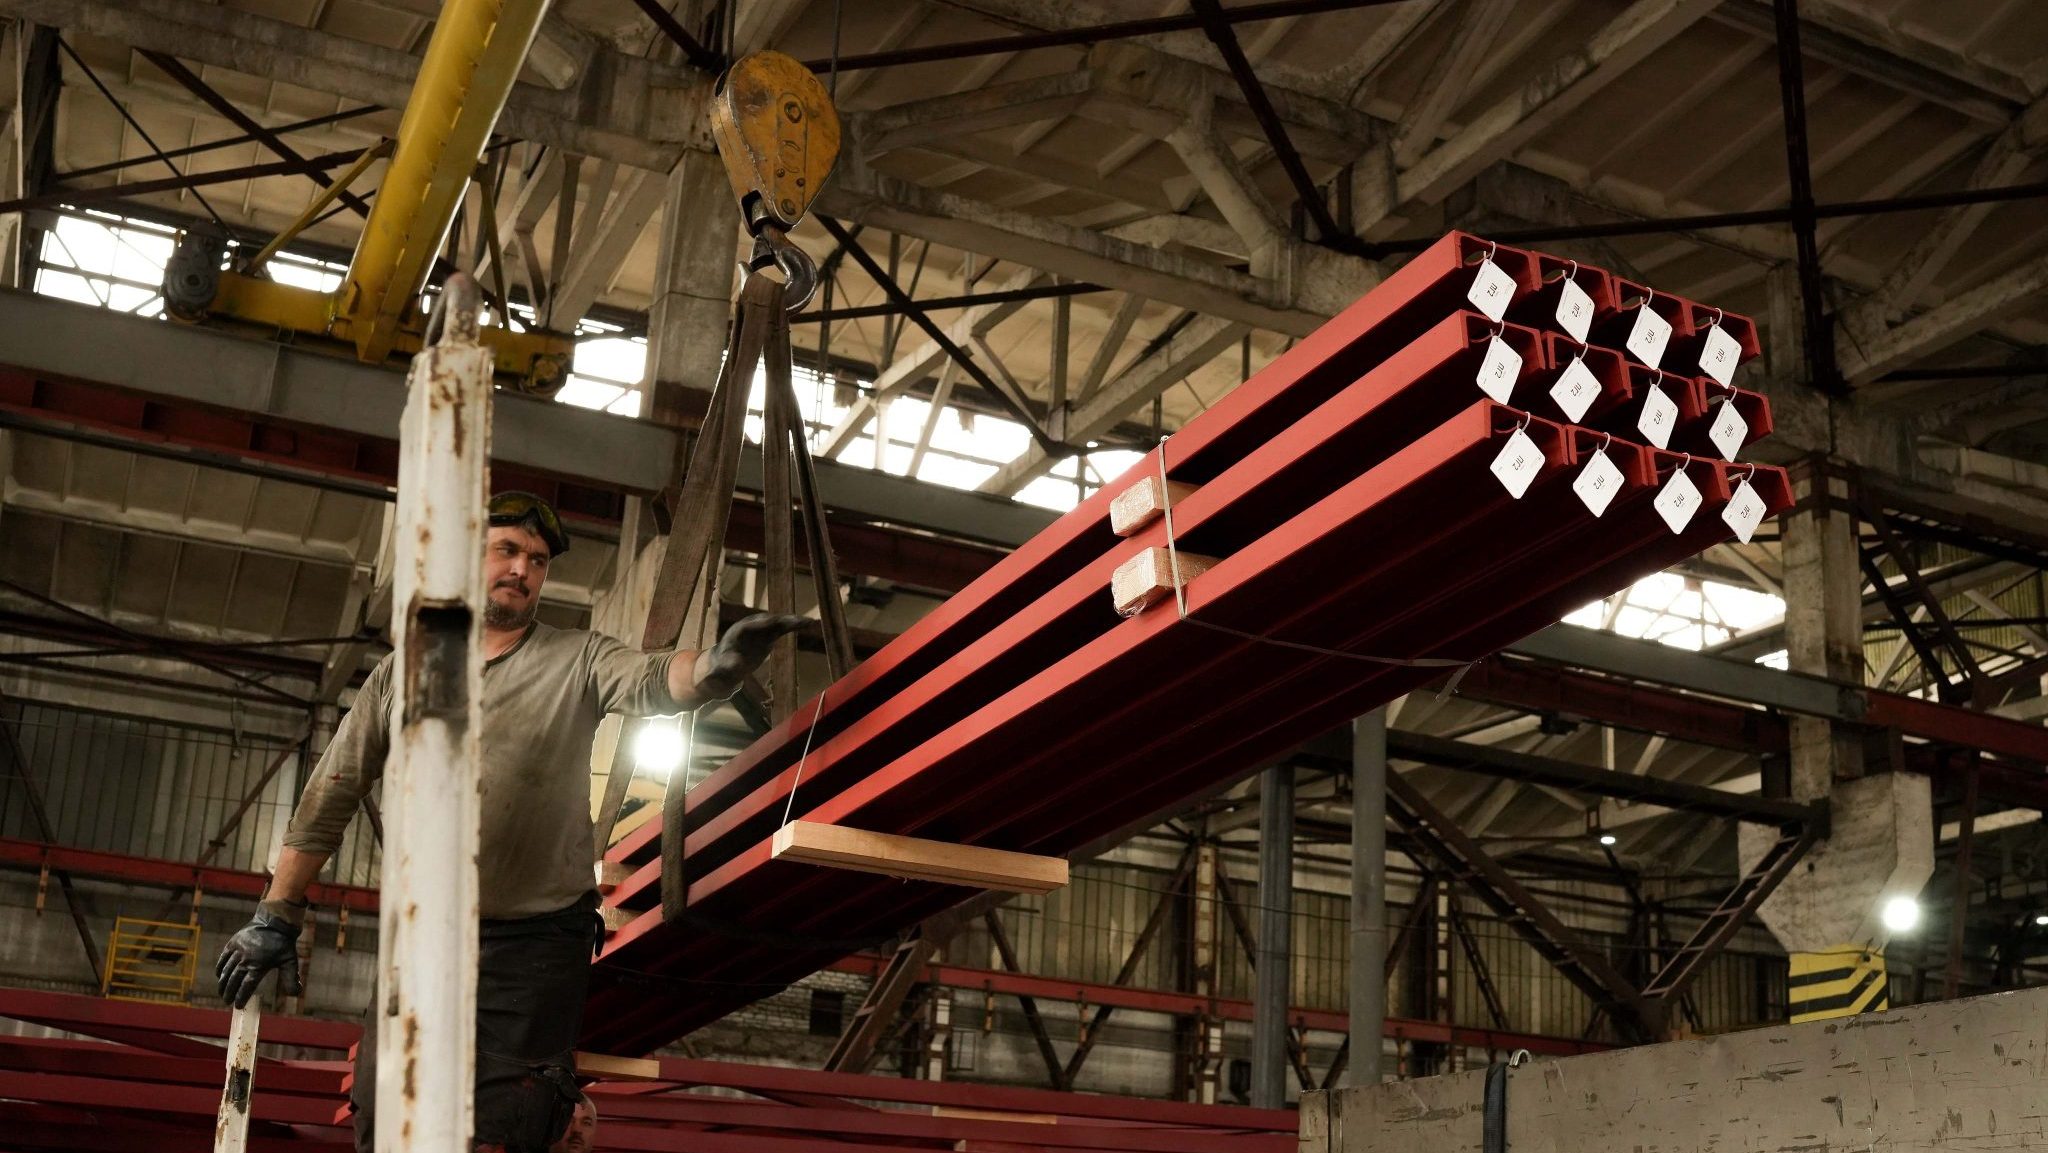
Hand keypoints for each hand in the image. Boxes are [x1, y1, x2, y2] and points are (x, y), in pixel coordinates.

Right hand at [216, 906, 302, 1007]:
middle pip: (233, 981)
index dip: (241, 997)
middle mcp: (246, 960)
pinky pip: (223, 958)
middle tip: (227, 1001)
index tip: (238, 1006)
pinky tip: (219, 976)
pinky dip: (220, 968)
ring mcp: (238, 951)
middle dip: (229, 993)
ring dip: (222, 984)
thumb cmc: (283, 943)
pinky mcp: (233, 943)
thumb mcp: (290, 961)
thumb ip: (291, 979)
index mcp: (259, 966)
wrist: (275, 921)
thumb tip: (296, 994)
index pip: (246, 986)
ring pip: (226, 971)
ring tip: (222, 993)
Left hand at [692, 613, 809, 697]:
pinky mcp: (768, 636)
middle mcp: (748, 628)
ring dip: (791, 621)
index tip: (771, 623)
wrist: (721, 669)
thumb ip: (727, 667)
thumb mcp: (719, 673)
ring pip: (776, 623)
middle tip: (794, 621)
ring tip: (808, 621)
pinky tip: (808, 624)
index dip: (758, 625)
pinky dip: (794, 626)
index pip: (746, 627)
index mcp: (735, 636)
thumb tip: (736, 663)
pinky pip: (782, 629)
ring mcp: (758, 631)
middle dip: (779, 621)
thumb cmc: (718, 672)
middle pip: (764, 622)